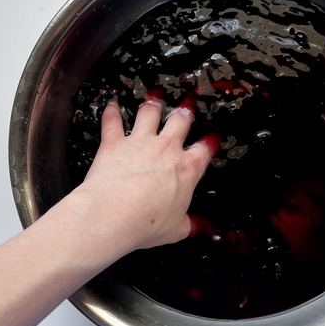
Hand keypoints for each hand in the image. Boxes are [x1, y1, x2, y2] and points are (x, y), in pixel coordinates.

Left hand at [66, 91, 219, 257]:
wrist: (114, 212)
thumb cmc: (146, 221)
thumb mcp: (176, 229)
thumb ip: (189, 224)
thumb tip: (199, 229)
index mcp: (186, 169)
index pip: (203, 151)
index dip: (210, 144)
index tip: (212, 140)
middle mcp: (165, 149)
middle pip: (180, 121)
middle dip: (185, 111)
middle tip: (188, 104)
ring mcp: (139, 142)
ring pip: (149, 113)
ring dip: (153, 103)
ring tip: (155, 96)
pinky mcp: (114, 143)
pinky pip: (112, 121)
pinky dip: (112, 111)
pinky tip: (112, 103)